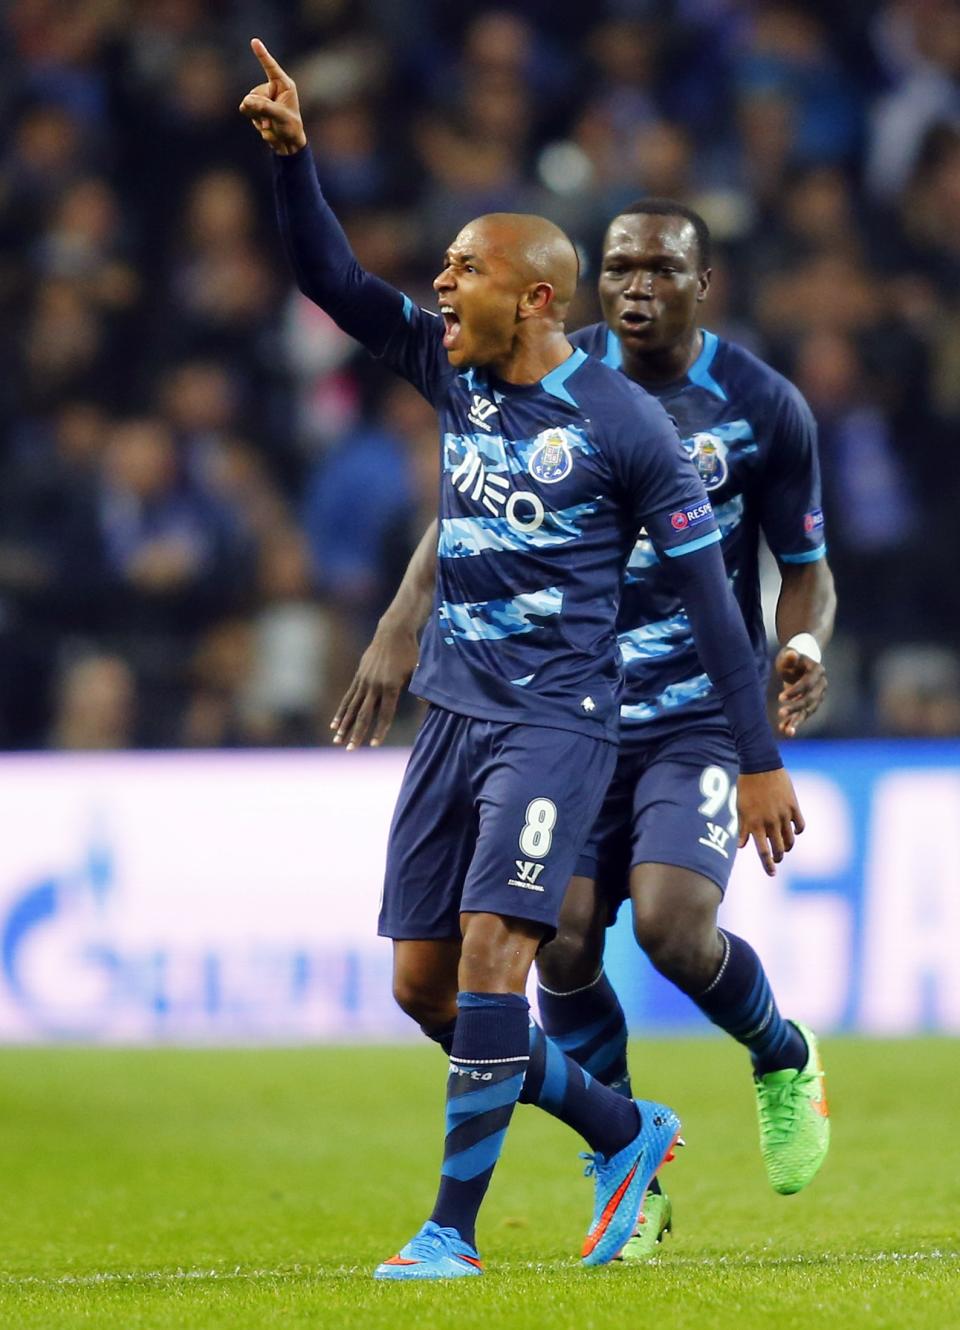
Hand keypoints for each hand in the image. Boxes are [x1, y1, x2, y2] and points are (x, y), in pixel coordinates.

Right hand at [238, 38, 306, 154]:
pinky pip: (246, 109)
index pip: (271, 68)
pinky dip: (254, 120)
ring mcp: (263, 97)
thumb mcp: (280, 117)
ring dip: (257, 116)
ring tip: (270, 124)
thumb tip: (246, 102)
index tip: (254, 41)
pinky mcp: (256, 107)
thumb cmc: (290, 128)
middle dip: (260, 108)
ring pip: (249, 102)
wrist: (287, 144)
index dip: (262, 55)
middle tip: (271, 121)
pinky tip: (265, 125)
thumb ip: (264, 108)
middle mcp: (273, 88)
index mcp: (284, 85)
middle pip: (256, 93)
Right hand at [330, 619, 419, 749]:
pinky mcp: (359, 677)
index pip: (385, 714)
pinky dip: (341, 711)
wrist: (393, 632)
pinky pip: (348, 698)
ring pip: (352, 708)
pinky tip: (334, 723)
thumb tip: (427, 703)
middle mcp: (375, 685)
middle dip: (357, 734)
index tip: (374, 745)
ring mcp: (364, 681)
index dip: (380, 731)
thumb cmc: (409, 652)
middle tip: (350, 750)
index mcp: (391, 686)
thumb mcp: (418, 669)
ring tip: (337, 740)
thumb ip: (419, 688)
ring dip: (345, 725)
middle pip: (364, 715)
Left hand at [736, 768, 803, 876]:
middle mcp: (770, 822)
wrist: (760, 765)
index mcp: (755, 824)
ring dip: (787, 846)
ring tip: (784, 847)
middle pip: (778, 849)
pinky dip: (798, 831)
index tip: (772, 873)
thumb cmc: (746, 787)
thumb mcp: (740, 808)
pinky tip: (794, 831)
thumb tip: (741, 846)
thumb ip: (742, 828)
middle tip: (777, 859)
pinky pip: (800, 825)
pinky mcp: (794, 806)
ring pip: (790, 839)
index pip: (763, 852)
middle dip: (778, 857)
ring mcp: (784, 815)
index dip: (768, 865)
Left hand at [775, 646, 827, 736]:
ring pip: (809, 710)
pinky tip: (785, 730)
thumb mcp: (788, 655)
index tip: (780, 698)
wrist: (798, 664)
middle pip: (810, 699)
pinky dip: (794, 722)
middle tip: (780, 713)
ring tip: (787, 731)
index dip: (795, 691)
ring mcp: (818, 695)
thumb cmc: (791, 658)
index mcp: (817, 670)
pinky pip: (804, 715)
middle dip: (796, 707)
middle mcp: (821, 684)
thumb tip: (791, 654)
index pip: (808, 683)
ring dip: (797, 720)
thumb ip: (789, 656)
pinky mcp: (812, 704)